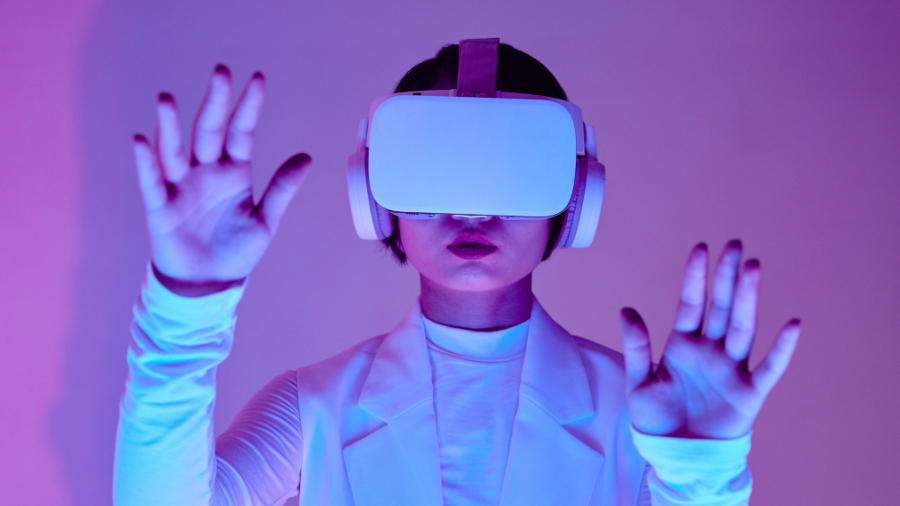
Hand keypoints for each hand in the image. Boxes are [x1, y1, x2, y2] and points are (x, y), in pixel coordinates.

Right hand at [133, 65, 311, 294]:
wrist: (209, 283)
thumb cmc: (236, 251)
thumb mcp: (265, 219)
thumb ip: (282, 188)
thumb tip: (307, 157)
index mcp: (234, 173)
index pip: (241, 132)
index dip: (248, 107)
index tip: (257, 79)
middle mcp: (206, 172)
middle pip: (209, 131)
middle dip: (215, 102)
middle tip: (221, 72)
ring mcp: (182, 187)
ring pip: (175, 151)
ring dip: (171, 126)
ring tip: (167, 100)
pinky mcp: (162, 207)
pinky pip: (153, 182)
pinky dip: (146, 163)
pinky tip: (142, 141)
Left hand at [619, 241, 800, 438]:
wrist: (677, 456)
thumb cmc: (656, 420)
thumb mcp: (639, 382)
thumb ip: (637, 347)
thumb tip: (626, 309)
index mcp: (683, 345)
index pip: (691, 303)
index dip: (696, 277)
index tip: (701, 248)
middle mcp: (710, 351)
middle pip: (721, 307)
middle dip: (727, 277)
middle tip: (735, 246)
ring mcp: (731, 369)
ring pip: (742, 327)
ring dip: (748, 299)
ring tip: (754, 268)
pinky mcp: (749, 393)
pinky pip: (769, 368)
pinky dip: (782, 349)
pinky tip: (792, 325)